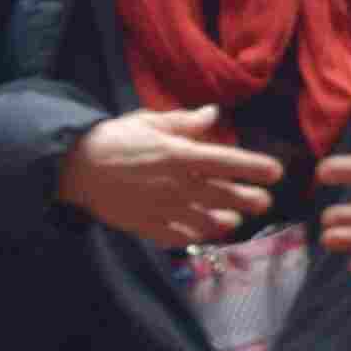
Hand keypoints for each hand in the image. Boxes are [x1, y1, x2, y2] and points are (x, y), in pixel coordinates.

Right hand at [63, 104, 281, 249]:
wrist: (74, 166)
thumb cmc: (114, 139)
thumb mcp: (150, 122)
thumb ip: (185, 123)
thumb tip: (214, 115)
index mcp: (179, 155)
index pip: (227, 161)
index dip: (255, 167)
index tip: (276, 172)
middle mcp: (176, 184)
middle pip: (223, 195)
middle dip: (249, 199)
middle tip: (264, 201)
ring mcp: (163, 208)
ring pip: (206, 220)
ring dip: (225, 221)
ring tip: (236, 219)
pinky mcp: (147, 225)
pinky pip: (179, 236)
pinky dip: (195, 235)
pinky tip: (204, 232)